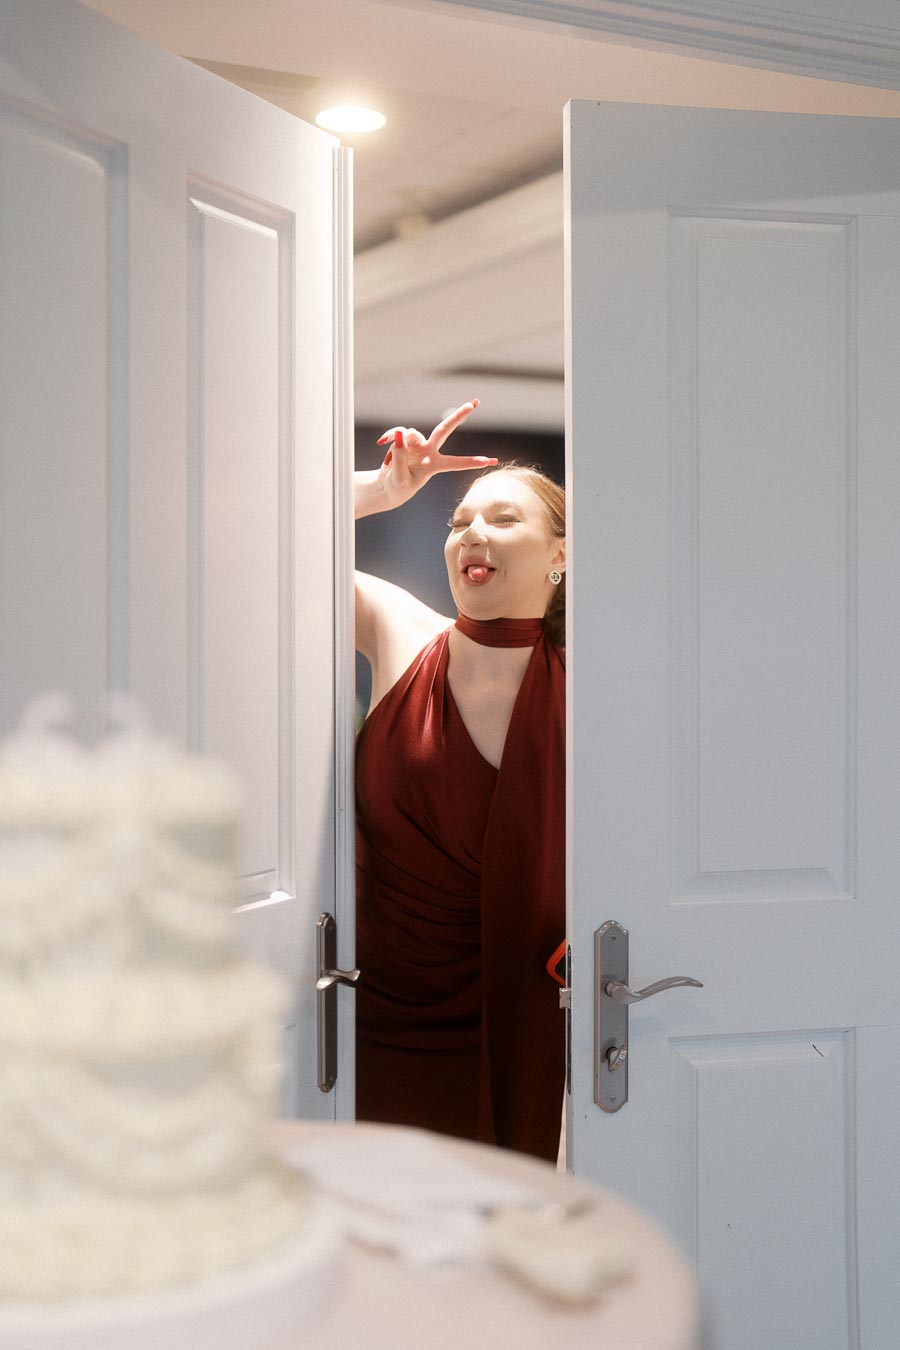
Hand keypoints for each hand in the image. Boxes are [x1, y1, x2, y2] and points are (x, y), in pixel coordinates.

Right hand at [374, 400, 496, 508]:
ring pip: (411, 432)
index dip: (471, 461)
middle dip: (459, 416)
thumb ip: (399, 456)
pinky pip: (397, 432)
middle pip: (445, 429)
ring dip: (398, 442)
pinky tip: (380, 443)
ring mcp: (417, 444)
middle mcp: (429, 451)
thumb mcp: (399, 478)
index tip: (491, 461)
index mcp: (434, 465)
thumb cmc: (398, 486)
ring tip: (388, 456)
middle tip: (474, 403)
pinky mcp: (404, 440)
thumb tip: (400, 433)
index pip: (455, 463)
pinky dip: (389, 437)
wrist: (387, 486)